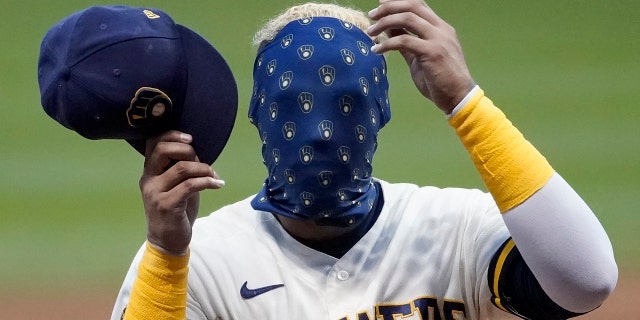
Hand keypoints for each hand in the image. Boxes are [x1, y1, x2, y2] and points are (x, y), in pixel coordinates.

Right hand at [139, 130, 224, 255]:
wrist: (167, 241)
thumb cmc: (175, 210)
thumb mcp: (177, 185)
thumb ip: (182, 168)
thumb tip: (198, 152)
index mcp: (150, 171)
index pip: (153, 143)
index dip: (171, 135)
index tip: (190, 139)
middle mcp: (148, 179)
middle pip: (162, 150)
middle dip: (186, 149)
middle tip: (201, 159)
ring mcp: (155, 192)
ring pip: (181, 168)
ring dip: (203, 169)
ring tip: (214, 176)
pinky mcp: (166, 205)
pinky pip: (190, 185)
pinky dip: (207, 182)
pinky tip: (217, 184)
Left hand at [367, 0, 475, 113]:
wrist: (458, 97)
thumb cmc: (440, 80)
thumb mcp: (420, 56)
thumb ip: (407, 42)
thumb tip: (390, 30)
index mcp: (440, 28)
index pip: (418, 4)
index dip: (398, 1)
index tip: (380, 4)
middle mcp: (441, 29)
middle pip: (412, 6)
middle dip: (389, 7)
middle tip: (372, 15)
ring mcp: (438, 39)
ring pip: (407, 18)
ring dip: (385, 22)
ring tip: (370, 32)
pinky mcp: (432, 52)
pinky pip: (404, 40)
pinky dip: (387, 43)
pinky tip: (376, 50)